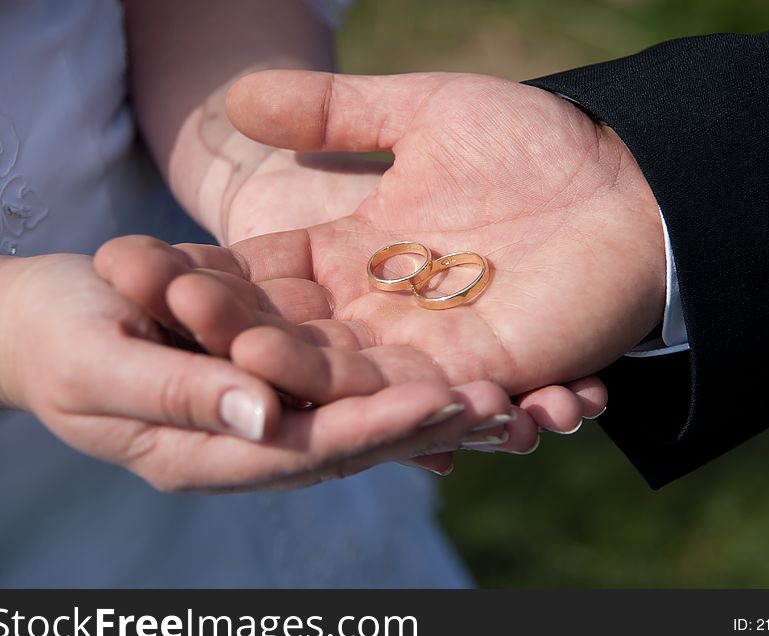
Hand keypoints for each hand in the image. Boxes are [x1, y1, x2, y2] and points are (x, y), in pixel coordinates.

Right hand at [0, 254, 525, 488]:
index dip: (378, 427)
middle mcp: (258, 443)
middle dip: (434, 425)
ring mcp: (274, 415)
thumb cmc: (58, 339)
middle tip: (512, 408)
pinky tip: (469, 374)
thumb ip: (177, 391)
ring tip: (519, 395)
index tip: (445, 403)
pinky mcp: (285, 380)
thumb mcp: (98, 362)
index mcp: (212, 455)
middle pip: (359, 440)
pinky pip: (354, 383)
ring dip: (441, 409)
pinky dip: (411, 383)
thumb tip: (262, 417)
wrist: (52, 319)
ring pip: (370, 416)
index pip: (312, 448)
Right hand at [217, 71, 661, 418]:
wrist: (629, 182)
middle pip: (289, 332)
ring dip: (297, 376)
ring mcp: (426, 348)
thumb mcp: (420, 113)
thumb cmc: (530, 141)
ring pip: (344, 377)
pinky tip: (345, 395)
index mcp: (351, 253)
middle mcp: (376, 311)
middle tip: (174, 326)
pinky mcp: (482, 373)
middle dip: (233, 331)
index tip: (140, 269)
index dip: (207, 274)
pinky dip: (391, 406)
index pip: (260, 274)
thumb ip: (331, 111)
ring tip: (247, 366)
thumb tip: (235, 97)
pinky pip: (425, 401)